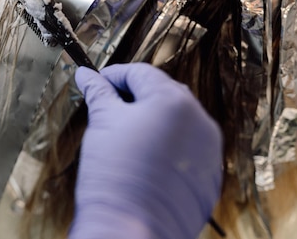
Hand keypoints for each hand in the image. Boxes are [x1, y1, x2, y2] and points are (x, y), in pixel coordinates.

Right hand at [70, 63, 222, 238]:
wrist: (131, 230)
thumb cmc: (116, 177)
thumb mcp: (102, 124)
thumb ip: (98, 93)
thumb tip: (87, 75)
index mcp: (173, 101)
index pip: (140, 72)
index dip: (114, 75)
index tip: (97, 83)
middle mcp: (199, 120)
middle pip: (162, 93)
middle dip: (134, 96)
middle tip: (108, 107)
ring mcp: (208, 149)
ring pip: (178, 121)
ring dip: (153, 120)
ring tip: (125, 136)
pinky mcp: (209, 175)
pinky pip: (188, 148)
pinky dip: (168, 146)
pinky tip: (144, 159)